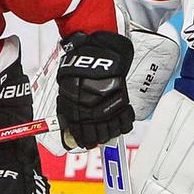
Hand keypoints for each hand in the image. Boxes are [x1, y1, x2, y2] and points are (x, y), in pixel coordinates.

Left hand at [56, 31, 134, 149]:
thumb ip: (68, 108)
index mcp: (75, 111)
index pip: (81, 136)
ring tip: (109, 125)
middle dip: (98, 137)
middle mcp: (92, 113)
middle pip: (98, 138)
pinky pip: (126, 122)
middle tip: (98, 132)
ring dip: (110, 131)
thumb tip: (70, 125)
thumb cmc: (80, 67)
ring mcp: (108, 109)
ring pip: (112, 132)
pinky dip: (124, 122)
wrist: (99, 52)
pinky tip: (120, 117)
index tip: (87, 140)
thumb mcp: (66, 88)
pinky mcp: (123, 102)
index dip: (85, 140)